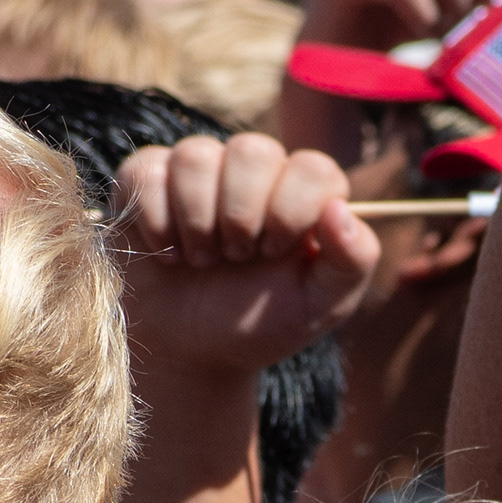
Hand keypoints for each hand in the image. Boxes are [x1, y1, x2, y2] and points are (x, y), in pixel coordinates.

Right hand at [115, 133, 381, 374]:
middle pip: (253, 151)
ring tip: (202, 260)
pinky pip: (149, 172)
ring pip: (197, 155)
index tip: (275, 253)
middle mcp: (254, 173)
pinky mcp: (149, 179)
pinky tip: (167, 253)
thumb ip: (352, 262)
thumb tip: (340, 209)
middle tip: (237, 257)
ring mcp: (200, 171)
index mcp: (303, 195)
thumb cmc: (260, 324)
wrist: (192, 352)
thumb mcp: (320, 306)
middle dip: (242, 214)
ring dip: (197, 219)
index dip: (293, 208)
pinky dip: (156, 220)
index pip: (313, 168)